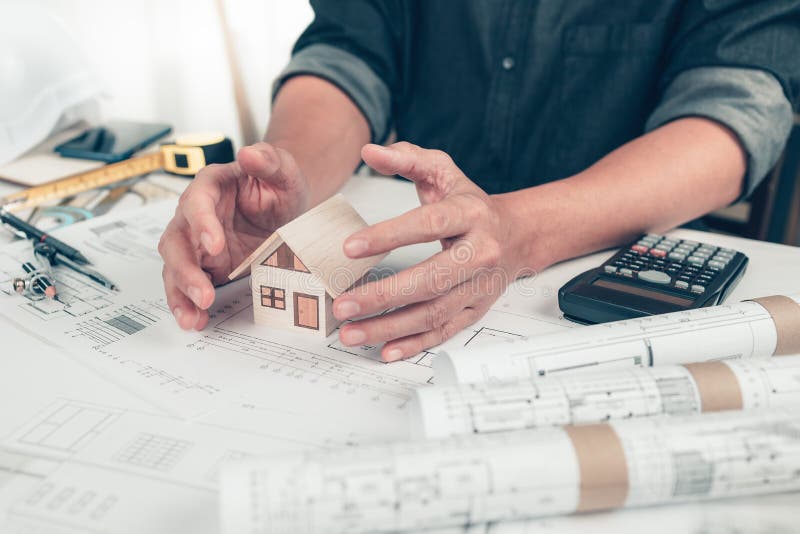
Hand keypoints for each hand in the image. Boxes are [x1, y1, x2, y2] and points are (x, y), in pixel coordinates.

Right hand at [159, 142, 308, 329]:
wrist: (286, 204)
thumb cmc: (279, 183)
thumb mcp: (283, 169)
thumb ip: (268, 160)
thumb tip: (249, 153)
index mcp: (211, 185)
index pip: (196, 202)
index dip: (201, 224)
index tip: (213, 246)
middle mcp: (196, 214)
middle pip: (176, 240)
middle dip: (185, 269)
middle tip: (203, 293)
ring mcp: (196, 242)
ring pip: (175, 266)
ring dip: (180, 293)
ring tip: (192, 317)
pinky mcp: (205, 264)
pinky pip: (188, 284)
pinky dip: (187, 303)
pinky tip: (194, 320)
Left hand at [334, 142, 529, 360]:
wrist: (516, 235)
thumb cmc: (471, 205)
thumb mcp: (443, 171)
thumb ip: (407, 158)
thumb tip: (371, 152)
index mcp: (470, 214)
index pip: (428, 225)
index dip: (389, 236)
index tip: (349, 247)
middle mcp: (480, 253)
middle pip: (431, 279)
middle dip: (383, 295)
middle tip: (343, 304)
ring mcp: (480, 286)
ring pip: (435, 312)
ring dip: (390, 326)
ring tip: (350, 330)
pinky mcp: (476, 310)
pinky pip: (445, 332)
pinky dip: (414, 343)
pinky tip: (385, 349)